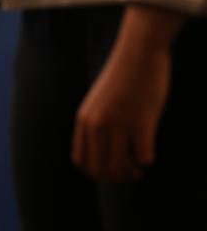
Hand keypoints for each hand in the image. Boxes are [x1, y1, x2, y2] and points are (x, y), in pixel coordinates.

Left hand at [72, 5, 184, 182]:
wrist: (138, 52)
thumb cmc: (122, 78)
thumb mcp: (98, 103)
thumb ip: (95, 125)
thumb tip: (102, 153)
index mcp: (83, 121)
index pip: (81, 161)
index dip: (95, 173)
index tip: (109, 172)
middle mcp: (97, 125)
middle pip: (99, 168)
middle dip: (114, 177)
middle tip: (130, 174)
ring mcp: (119, 124)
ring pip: (119, 166)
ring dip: (130, 173)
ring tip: (138, 169)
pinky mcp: (142, 121)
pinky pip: (144, 155)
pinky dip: (147, 159)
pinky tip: (149, 152)